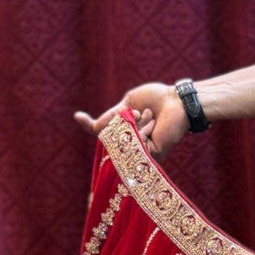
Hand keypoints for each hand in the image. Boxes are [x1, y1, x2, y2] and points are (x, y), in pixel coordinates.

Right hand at [74, 83, 188, 158]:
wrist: (176, 102)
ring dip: (135, 124)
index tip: (78, 116)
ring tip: (150, 115)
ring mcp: (141, 150)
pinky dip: (142, 131)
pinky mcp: (150, 155)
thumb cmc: (156, 99)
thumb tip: (95, 127)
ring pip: (122, 141)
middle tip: (138, 111)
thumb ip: (111, 117)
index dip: (90, 125)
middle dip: (121, 121)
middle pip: (110, 137)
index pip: (103, 131)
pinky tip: (153, 123)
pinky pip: (135, 145)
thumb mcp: (128, 104)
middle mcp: (132, 141)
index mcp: (126, 129)